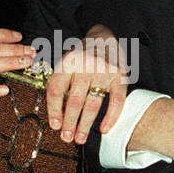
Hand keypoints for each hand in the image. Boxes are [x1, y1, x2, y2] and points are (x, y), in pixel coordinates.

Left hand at [46, 24, 127, 143]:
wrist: (104, 34)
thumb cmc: (82, 53)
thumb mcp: (66, 61)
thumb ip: (61, 82)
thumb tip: (57, 113)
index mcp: (67, 62)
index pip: (56, 90)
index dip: (53, 110)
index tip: (54, 125)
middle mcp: (84, 66)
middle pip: (74, 100)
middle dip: (69, 122)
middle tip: (66, 138)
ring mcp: (103, 71)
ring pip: (92, 103)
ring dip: (85, 125)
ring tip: (80, 138)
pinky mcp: (119, 76)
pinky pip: (116, 100)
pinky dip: (111, 117)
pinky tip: (104, 129)